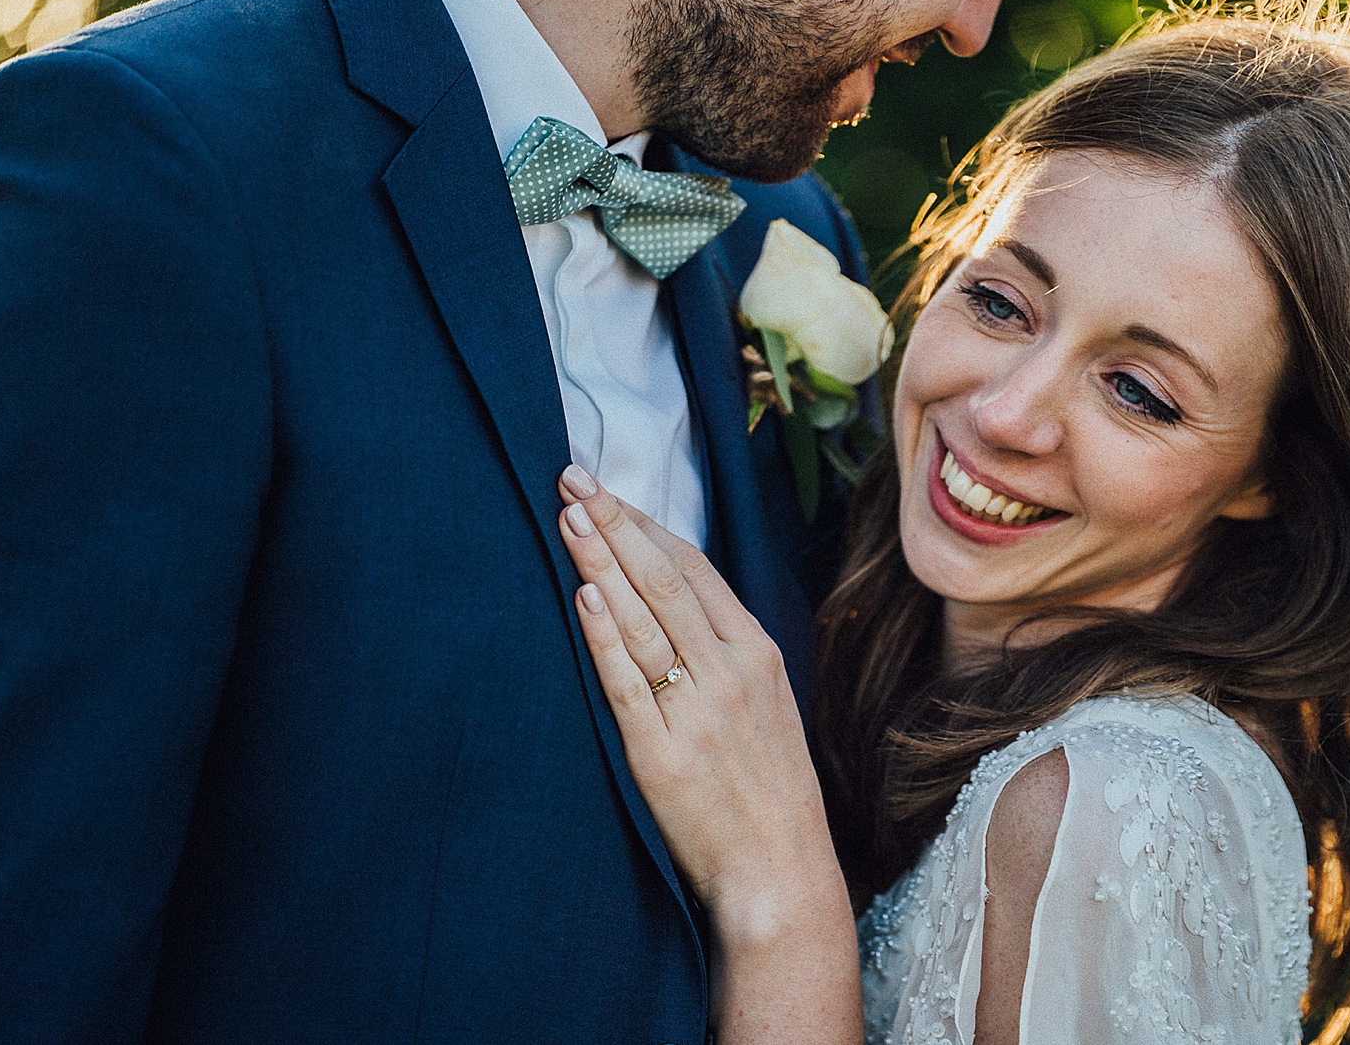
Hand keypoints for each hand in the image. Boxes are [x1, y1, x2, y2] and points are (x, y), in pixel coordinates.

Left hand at [556, 464, 843, 939]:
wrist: (780, 870)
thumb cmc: (767, 789)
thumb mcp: (765, 705)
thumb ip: (726, 654)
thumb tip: (676, 605)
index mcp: (757, 654)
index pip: (695, 570)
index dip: (647, 525)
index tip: (609, 491)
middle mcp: (731, 672)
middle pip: (665, 580)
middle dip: (616, 523)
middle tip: (573, 478)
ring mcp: (697, 711)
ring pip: (644, 620)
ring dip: (603, 562)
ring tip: (569, 517)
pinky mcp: (662, 754)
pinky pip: (628, 684)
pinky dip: (606, 637)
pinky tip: (585, 598)